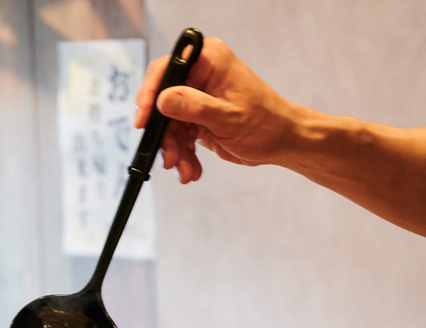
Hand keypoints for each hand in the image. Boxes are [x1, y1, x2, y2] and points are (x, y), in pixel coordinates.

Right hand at [135, 37, 301, 182]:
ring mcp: (197, 96)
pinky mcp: (197, 116)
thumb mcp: (227, 116)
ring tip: (185, 169)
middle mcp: (200, 74)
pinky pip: (178, 135)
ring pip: (168, 124)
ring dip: (174, 150)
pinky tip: (191, 169)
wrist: (282, 142)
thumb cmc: (266, 124)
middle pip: (163, 103)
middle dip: (166, 135)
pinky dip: (183, 154)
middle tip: (171, 158)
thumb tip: (162, 100)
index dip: (150, 94)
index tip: (143, 120)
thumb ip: (193, 107)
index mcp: (209, 60)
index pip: (166, 70)